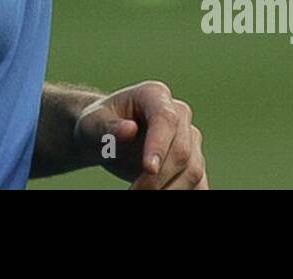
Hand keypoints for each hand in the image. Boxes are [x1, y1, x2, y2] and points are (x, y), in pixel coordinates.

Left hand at [72, 80, 207, 189]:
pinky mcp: (193, 162)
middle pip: (181, 151)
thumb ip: (108, 127)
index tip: (148, 169)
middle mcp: (179, 114)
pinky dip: (183, 194)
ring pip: (193, 170)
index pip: (166, 119)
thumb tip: (129, 130)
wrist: (105, 138)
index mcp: (154, 95)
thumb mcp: (93, 123)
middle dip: (158, 178)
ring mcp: (190, 139)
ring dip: (169, 191)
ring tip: (139, 197)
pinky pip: (199, 184)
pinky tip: (162, 196)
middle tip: (133, 193)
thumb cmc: (98, 125)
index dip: (159, 145)